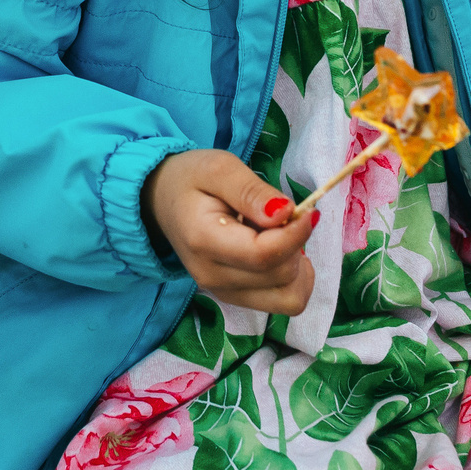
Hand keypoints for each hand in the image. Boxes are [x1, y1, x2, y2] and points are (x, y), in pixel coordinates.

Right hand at [142, 149, 317, 313]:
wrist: (162, 201)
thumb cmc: (191, 180)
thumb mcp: (219, 168)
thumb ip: (251, 191)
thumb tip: (286, 213)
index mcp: (204, 242)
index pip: (264, 256)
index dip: (296, 235)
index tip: (308, 211)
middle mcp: (213, 278)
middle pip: (281, 277)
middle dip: (296, 244)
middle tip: (284, 216)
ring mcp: (224, 294)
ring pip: (289, 298)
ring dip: (298, 266)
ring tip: (280, 236)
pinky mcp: (235, 298)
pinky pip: (282, 301)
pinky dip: (292, 277)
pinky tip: (277, 250)